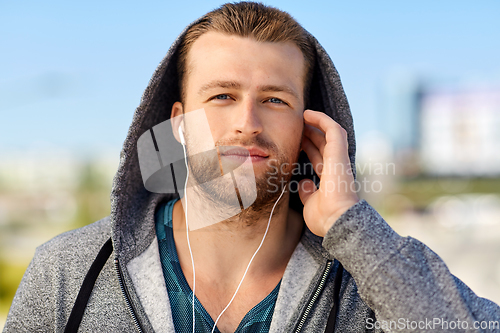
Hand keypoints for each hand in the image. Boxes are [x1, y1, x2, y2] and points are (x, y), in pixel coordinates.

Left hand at [298, 110, 358, 236]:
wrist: (336, 220)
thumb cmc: (325, 217)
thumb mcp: (310, 203)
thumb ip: (307, 192)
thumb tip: (303, 183)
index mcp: (330, 178)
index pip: (318, 158)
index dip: (307, 148)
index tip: (295, 142)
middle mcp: (335, 166)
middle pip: (323, 144)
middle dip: (309, 134)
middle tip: (295, 126)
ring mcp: (339, 159)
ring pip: (329, 133)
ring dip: (316, 123)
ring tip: (302, 115)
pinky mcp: (339, 153)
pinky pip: (332, 129)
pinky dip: (321, 119)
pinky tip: (308, 114)